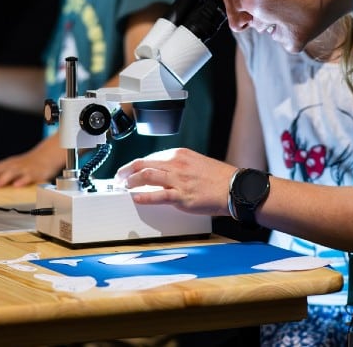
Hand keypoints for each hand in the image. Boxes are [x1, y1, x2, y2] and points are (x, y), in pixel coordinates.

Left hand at [0, 138, 64, 187]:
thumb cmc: (26, 163)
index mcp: (6, 165)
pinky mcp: (34, 173)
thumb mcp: (10, 166)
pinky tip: (17, 185)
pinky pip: (28, 177)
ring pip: (11, 174)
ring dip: (2, 180)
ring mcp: (23, 169)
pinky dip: (22, 181)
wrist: (46, 155)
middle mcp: (12, 166)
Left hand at [114, 148, 235, 216]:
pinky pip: (158, 195)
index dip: (136, 165)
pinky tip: (136, 198)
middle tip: (118, 178)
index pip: (150, 157)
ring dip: (131, 181)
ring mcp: (178, 180)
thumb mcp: (195, 163)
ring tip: (124, 187)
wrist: (233, 188)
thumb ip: (178, 166)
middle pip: (143, 164)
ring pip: (147, 176)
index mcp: (179, 154)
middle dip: (126, 171)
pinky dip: (144, 196)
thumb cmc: (218, 178)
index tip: (128, 170)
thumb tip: (163, 171)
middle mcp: (176, 164)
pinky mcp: (182, 196)